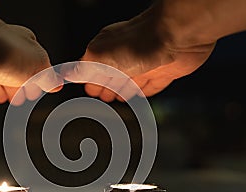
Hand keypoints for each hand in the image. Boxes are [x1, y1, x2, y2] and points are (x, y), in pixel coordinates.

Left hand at [0, 23, 60, 104]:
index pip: (35, 67)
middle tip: (22, 99)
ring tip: (3, 100)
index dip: (38, 80)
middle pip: (13, 74)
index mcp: (24, 49)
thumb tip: (57, 84)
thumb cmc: (0, 49)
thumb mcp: (37, 66)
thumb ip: (47, 77)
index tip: (41, 91)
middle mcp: (2, 53)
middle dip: (18, 87)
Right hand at [78, 4, 215, 101]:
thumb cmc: (139, 42)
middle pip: (112, 77)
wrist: (178, 36)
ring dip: (123, 92)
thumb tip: (66, 73)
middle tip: (101, 100)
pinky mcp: (163, 71)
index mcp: (105, 51)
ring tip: (116, 101)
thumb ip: (84, 68)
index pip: (93, 70)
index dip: (89, 82)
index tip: (87, 94)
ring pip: (130, 82)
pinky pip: (151, 86)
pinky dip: (144, 92)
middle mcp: (124, 57)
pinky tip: (140, 98)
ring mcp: (144, 64)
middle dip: (106, 88)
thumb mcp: (100, 57)